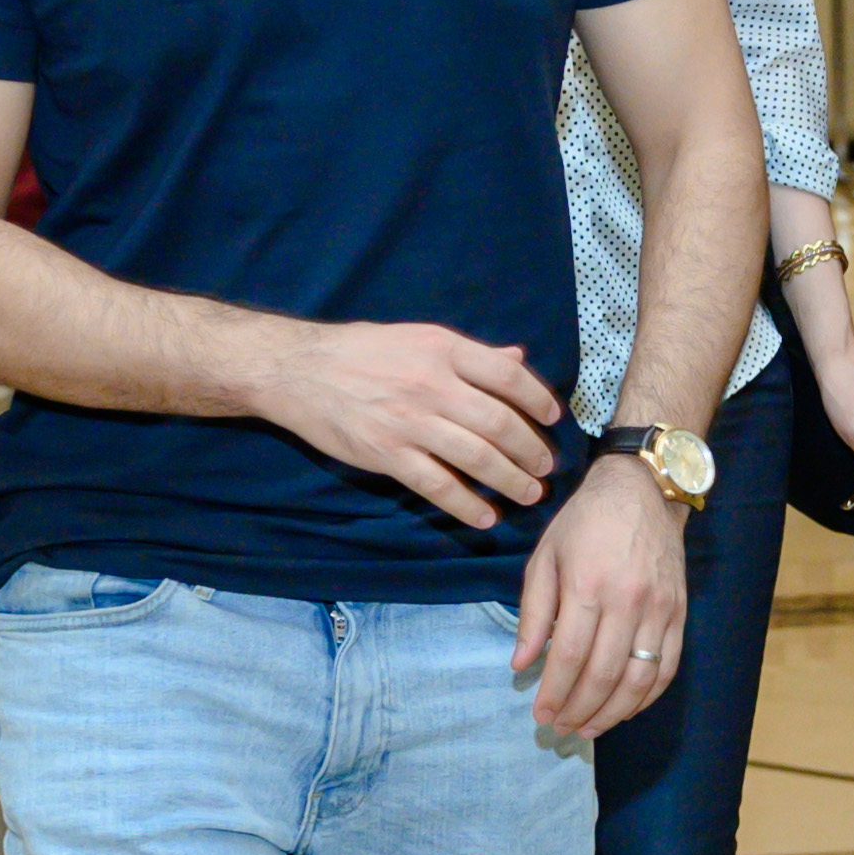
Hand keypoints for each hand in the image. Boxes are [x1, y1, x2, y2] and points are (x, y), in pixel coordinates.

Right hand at [258, 322, 560, 528]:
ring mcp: (409, 422)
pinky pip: (438, 485)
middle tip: (546, 467)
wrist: (301, 370)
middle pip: (499, 422)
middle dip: (530, 449)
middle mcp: (431, 385)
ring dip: (510, 480)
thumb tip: (517, 358)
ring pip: (477, 457)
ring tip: (530, 494)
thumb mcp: (419, 338)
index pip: (507, 374)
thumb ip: (470, 354)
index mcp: (443, 350)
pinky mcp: (387, 454)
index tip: (553, 417)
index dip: (538, 397)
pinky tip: (486, 516)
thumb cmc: (363, 351)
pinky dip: (467, 505)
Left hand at [513, 455, 691, 744]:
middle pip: (603, 674)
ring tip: (589, 729)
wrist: (643, 490)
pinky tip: (625, 710)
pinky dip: (647, 697)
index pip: (568, 656)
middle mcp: (626, 601)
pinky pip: (667, 667)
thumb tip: (521, 665)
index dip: (554, 693)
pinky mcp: (679, 612)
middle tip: (560, 729)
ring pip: (638, 678)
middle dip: (579, 710)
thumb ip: (533, 612)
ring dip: (612, 713)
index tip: (541, 714)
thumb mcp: (545, 557)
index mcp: (587, 586)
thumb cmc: (585, 522)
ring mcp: (658, 608)